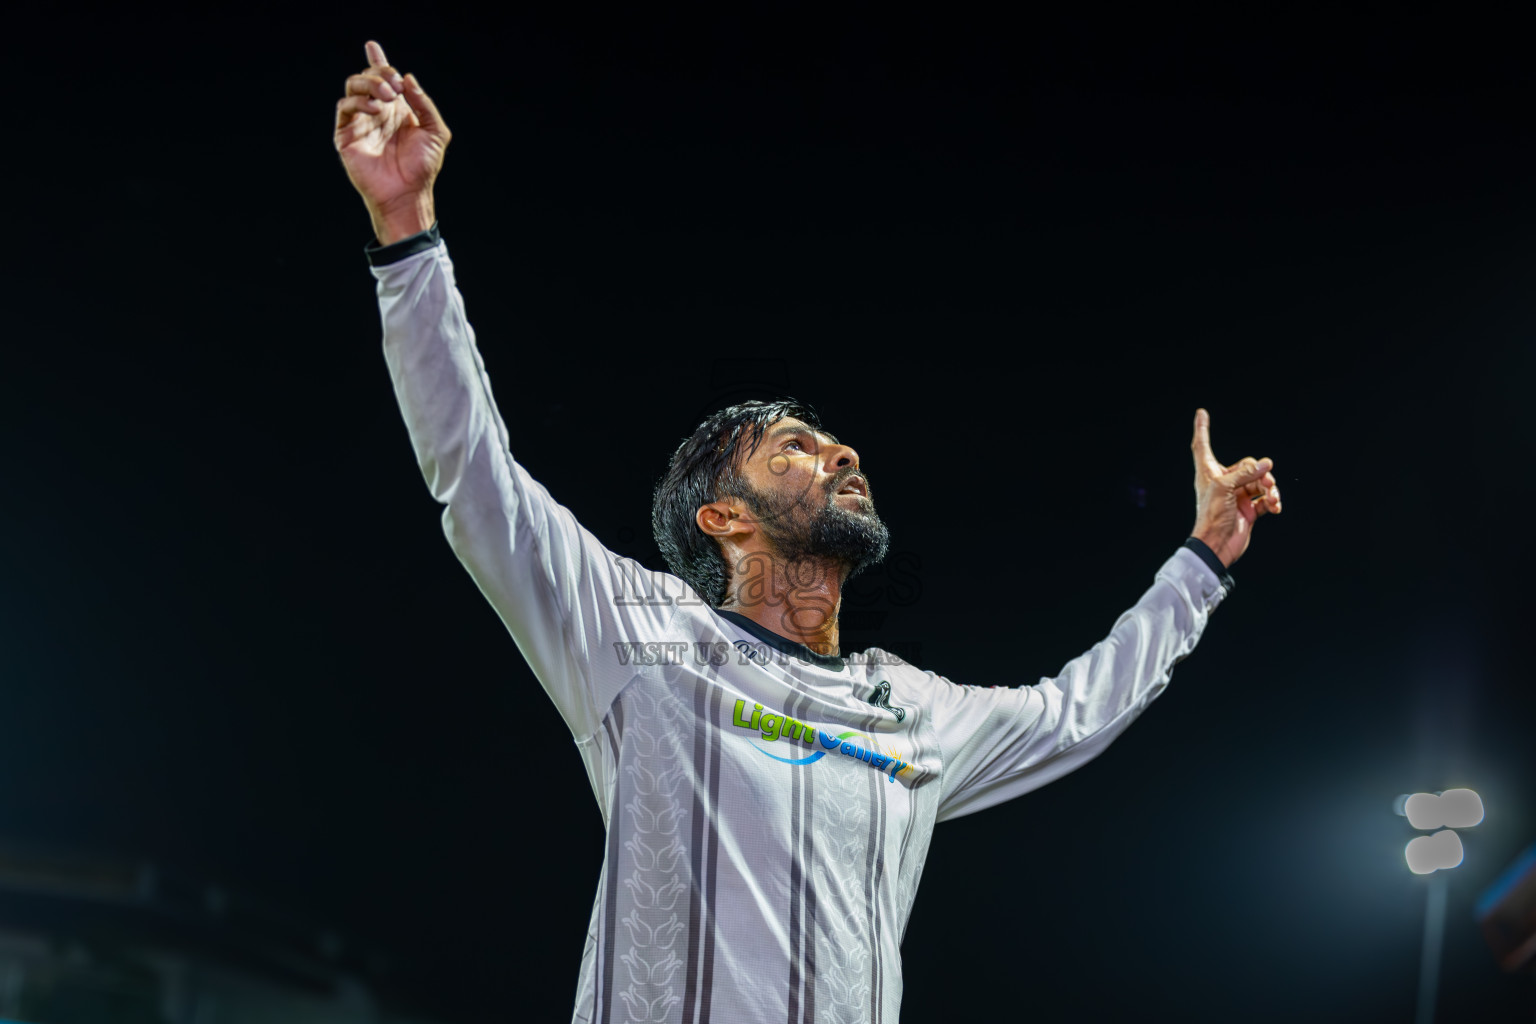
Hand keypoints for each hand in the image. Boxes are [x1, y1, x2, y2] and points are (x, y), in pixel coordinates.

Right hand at [333, 41, 450, 244]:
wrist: (408, 193)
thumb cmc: (422, 167)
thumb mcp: (436, 132)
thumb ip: (424, 103)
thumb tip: (408, 79)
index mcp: (396, 110)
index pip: (383, 80)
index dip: (377, 62)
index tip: (373, 46)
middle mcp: (377, 112)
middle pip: (367, 77)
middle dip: (381, 73)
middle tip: (395, 87)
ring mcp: (360, 122)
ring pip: (353, 87)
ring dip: (369, 84)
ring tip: (388, 96)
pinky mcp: (346, 135)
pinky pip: (345, 108)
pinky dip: (359, 101)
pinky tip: (375, 108)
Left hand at [1189, 408, 1279, 567]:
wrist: (1218, 546)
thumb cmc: (1212, 516)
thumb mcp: (1224, 489)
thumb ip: (1245, 473)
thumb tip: (1266, 464)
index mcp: (1209, 473)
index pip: (1202, 445)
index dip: (1202, 429)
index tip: (1201, 413)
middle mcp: (1223, 482)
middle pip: (1247, 465)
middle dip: (1260, 473)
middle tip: (1266, 485)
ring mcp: (1237, 496)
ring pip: (1260, 482)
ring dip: (1270, 488)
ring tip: (1272, 498)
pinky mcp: (1249, 510)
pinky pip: (1265, 499)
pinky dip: (1272, 501)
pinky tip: (1275, 507)